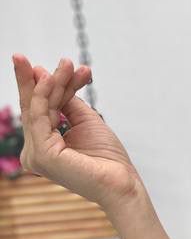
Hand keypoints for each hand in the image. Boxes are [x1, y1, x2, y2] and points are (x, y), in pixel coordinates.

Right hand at [11, 54, 140, 210]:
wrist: (123, 183)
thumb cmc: (108, 159)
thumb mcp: (86, 121)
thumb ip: (67, 103)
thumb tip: (52, 78)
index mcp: (44, 147)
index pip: (39, 111)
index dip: (42, 86)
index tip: (49, 65)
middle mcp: (34, 153)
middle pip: (32, 108)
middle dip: (31, 79)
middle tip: (20, 55)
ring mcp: (35, 155)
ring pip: (38, 108)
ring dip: (51, 81)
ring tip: (66, 63)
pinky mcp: (42, 155)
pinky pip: (41, 115)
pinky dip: (46, 93)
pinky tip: (55, 77)